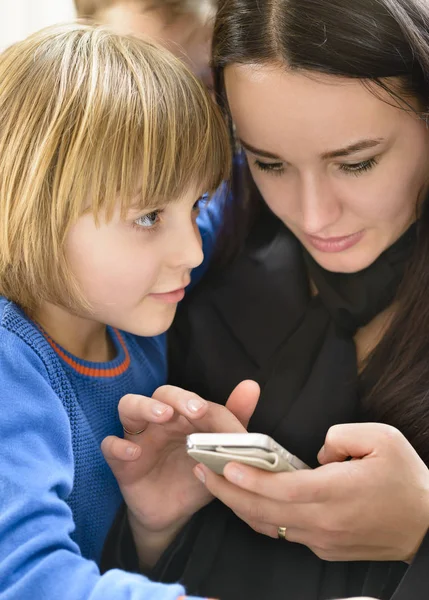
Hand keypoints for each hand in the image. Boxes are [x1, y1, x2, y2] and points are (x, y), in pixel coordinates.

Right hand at [101, 381, 258, 543]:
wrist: (176, 514)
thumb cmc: (197, 475)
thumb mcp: (219, 452)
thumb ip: (233, 420)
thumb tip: (251, 386)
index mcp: (183, 415)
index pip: (189, 397)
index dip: (200, 402)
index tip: (211, 416)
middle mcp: (159, 419)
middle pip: (161, 393)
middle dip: (177, 398)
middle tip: (193, 410)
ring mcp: (138, 436)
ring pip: (129, 406)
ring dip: (145, 407)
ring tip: (163, 416)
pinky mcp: (122, 461)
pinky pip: (110, 446)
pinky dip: (118, 446)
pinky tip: (133, 452)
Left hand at [193, 422, 428, 561]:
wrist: (427, 527)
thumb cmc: (407, 480)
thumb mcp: (382, 440)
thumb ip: (341, 435)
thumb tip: (315, 451)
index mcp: (335, 493)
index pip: (281, 489)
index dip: (249, 478)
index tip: (223, 465)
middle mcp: (323, 522)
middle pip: (263, 511)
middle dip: (227, 493)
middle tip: (202, 472)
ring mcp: (322, 539)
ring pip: (268, 526)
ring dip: (238, 505)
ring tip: (214, 483)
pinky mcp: (324, 548)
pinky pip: (282, 533)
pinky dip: (259, 516)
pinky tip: (246, 499)